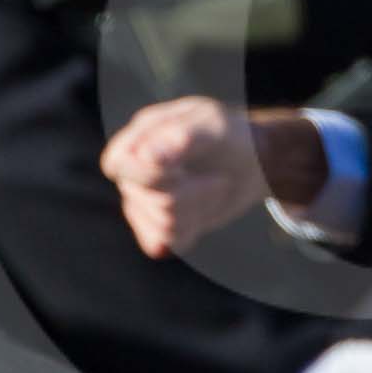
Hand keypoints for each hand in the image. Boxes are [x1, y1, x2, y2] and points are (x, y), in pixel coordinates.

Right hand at [99, 97, 325, 257]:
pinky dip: (190, 231)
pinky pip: (162, 244)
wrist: (252, 163)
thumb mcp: (216, 128)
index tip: (183, 172)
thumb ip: (181, 136)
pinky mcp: (158, 224)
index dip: (148, 176)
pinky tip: (203, 212)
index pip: (119, 164)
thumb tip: (147, 155)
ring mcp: (143, 199)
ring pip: (160, 223)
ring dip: (199, 210)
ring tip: (215, 189)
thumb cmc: (232, 137)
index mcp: (141, 135)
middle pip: (145, 199)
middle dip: (190, 193)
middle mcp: (135, 168)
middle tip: (219, 179)